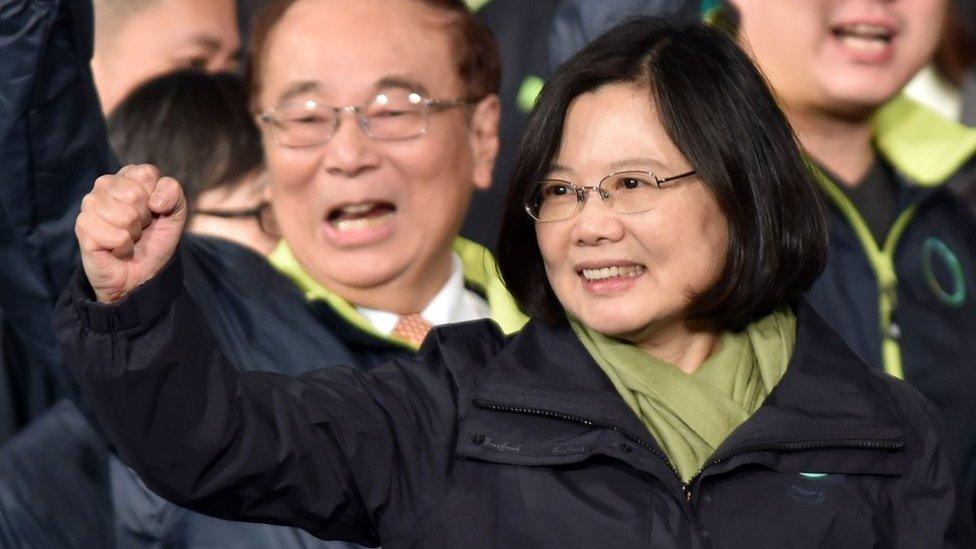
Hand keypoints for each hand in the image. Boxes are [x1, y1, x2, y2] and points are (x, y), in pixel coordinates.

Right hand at [76, 164, 186, 302]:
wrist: (142, 273)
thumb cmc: (155, 239)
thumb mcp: (175, 213)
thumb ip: (173, 192)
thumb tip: (155, 201)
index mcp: (126, 177)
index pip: (146, 174)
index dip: (157, 198)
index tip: (153, 211)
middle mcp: (104, 185)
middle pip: (135, 194)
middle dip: (144, 217)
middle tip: (139, 227)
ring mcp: (90, 205)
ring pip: (125, 216)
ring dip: (133, 233)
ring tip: (127, 237)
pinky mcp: (83, 227)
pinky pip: (116, 236)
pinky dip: (123, 247)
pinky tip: (116, 248)